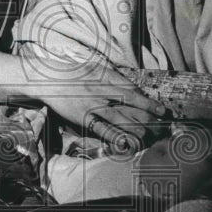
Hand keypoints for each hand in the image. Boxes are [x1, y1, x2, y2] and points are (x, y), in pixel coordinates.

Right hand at [35, 64, 167, 152]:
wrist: (49, 78)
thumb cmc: (74, 73)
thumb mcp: (96, 69)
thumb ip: (114, 77)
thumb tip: (133, 88)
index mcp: (107, 78)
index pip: (133, 91)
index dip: (149, 102)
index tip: (161, 110)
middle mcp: (103, 91)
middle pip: (131, 104)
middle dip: (148, 115)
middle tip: (161, 125)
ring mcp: (94, 105)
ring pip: (119, 117)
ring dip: (136, 127)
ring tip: (148, 135)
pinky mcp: (83, 117)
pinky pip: (101, 128)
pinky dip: (114, 136)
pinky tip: (126, 142)